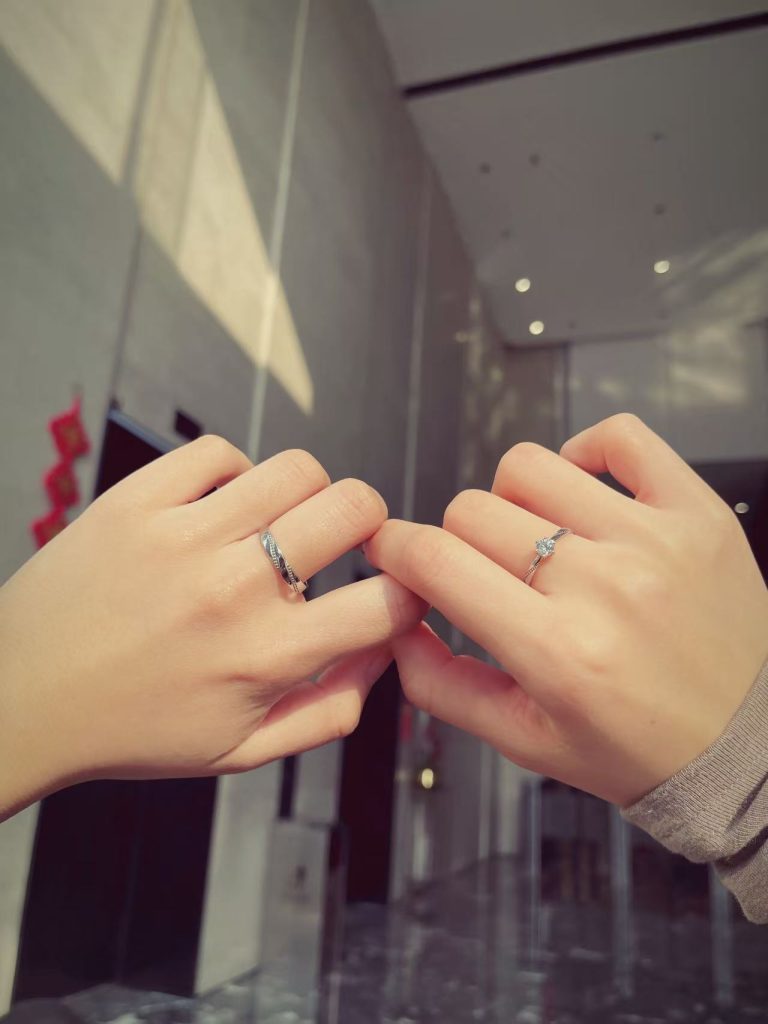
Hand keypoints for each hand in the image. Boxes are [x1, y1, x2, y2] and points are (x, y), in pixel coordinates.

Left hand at [0, 437, 424, 818]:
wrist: (20, 699)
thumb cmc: (130, 729)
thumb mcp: (240, 750)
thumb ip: (330, 710)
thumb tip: (386, 654)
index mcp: (266, 657)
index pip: (387, 600)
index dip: (410, 588)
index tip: (396, 586)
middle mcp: (233, 589)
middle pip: (354, 508)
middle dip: (370, 522)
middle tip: (347, 539)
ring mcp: (184, 536)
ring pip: (296, 468)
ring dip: (306, 493)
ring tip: (277, 523)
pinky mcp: (138, 501)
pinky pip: (219, 452)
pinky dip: (235, 473)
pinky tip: (220, 508)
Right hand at [365, 415, 767, 805]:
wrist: (749, 747)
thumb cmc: (642, 748)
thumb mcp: (526, 740)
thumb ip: (443, 685)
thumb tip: (398, 622)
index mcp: (556, 651)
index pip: (437, 560)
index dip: (396, 547)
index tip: (394, 549)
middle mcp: (603, 586)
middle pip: (473, 510)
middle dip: (458, 540)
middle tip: (485, 571)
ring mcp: (653, 539)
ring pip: (529, 466)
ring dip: (512, 499)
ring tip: (537, 537)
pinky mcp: (695, 511)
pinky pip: (620, 437)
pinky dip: (585, 452)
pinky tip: (583, 493)